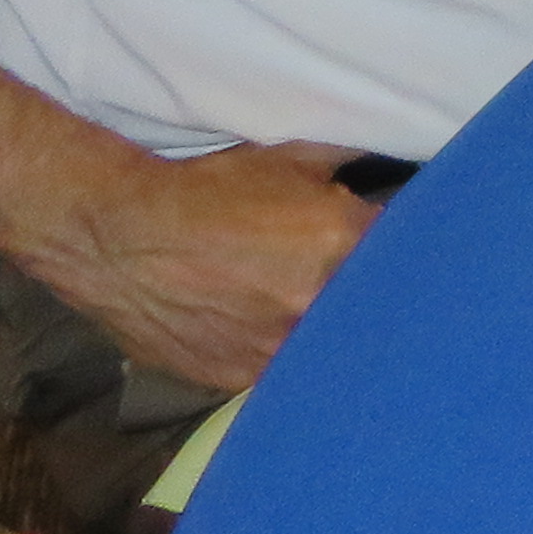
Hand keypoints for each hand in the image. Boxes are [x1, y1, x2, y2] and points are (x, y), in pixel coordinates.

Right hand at [32, 136, 383, 397]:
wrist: (117, 237)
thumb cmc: (206, 190)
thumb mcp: (290, 158)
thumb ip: (352, 163)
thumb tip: (402, 153)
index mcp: (340, 242)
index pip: (410, 257)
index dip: (414, 257)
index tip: (415, 259)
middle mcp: (315, 303)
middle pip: (371, 310)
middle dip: (372, 299)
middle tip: (364, 290)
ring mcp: (275, 350)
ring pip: (327, 349)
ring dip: (329, 335)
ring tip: (303, 312)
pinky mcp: (237, 380)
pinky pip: (280, 373)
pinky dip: (282, 356)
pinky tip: (268, 334)